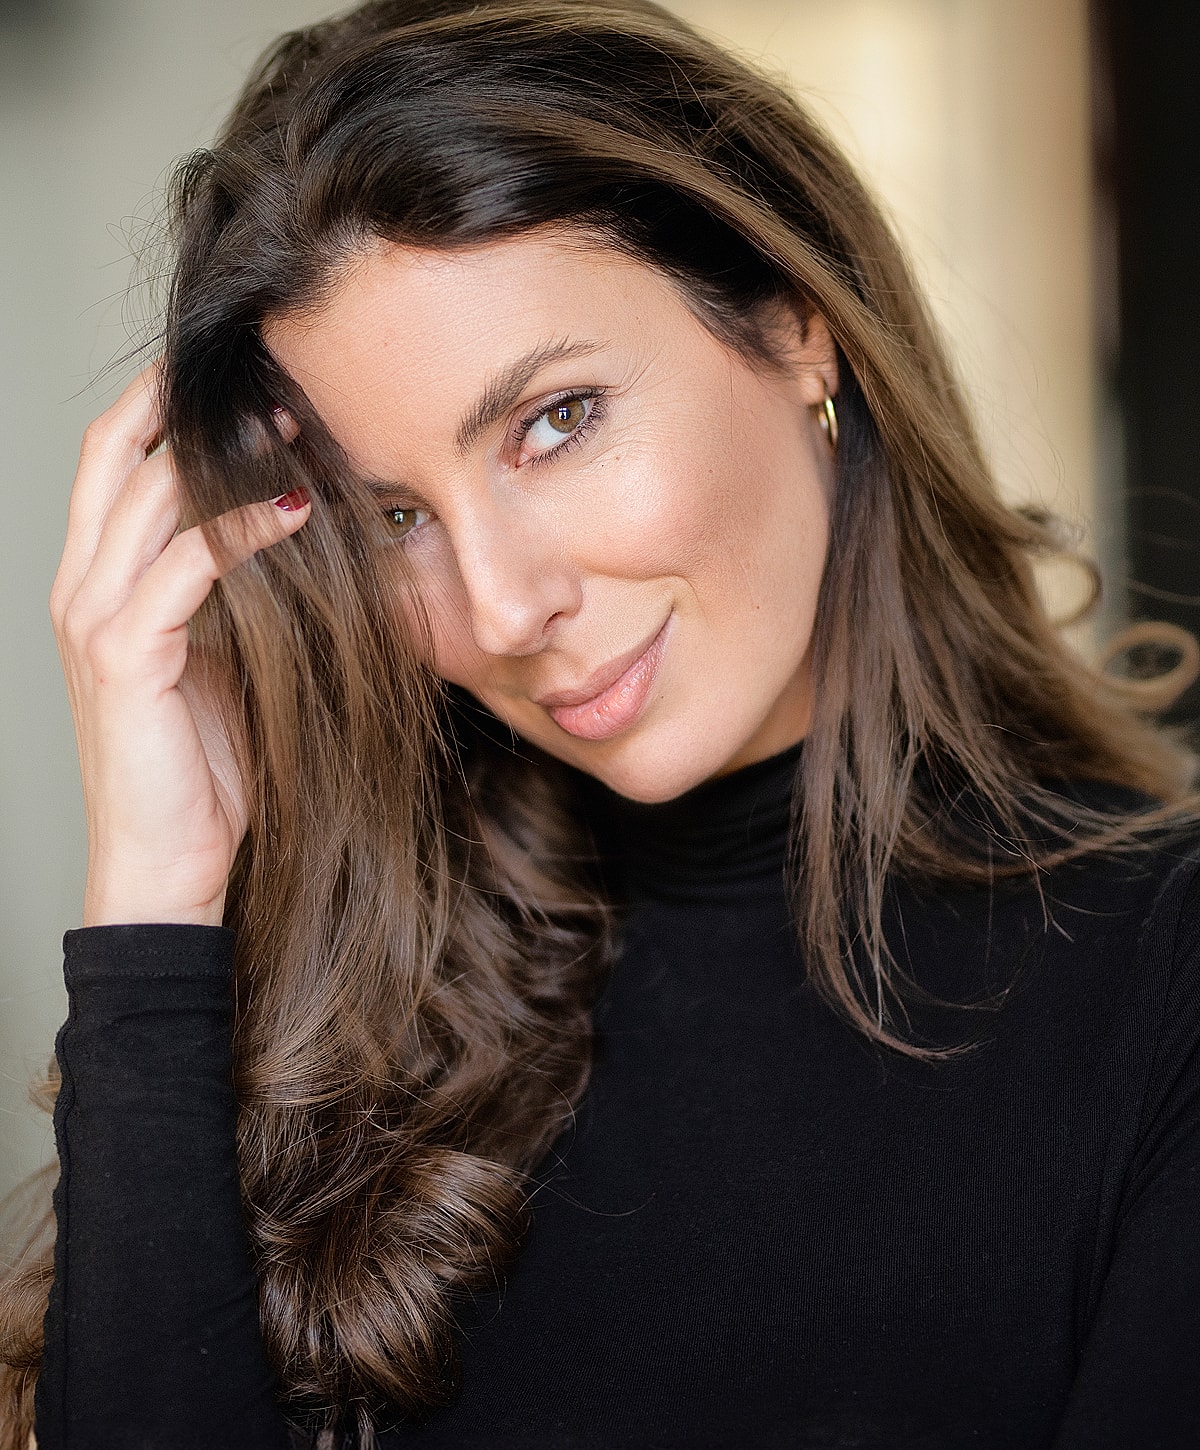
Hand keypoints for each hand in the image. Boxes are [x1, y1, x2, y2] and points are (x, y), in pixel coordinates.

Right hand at [49, 365, 310, 926]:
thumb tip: (292, 530)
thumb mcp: (219, 660)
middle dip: (186, 403)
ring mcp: (94, 620)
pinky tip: (296, 509)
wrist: (168, 865)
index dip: (163, 406)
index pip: (113, 463)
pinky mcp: (125, 656)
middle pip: (115, 456)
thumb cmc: (202, 768)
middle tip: (268, 372)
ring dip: (223, 452)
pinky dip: (241, 528)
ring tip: (294, 422)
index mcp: (97, 584)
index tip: (240, 375)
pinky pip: (184, 565)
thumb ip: (231, 595)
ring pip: (146, 498)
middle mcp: (81, 589)